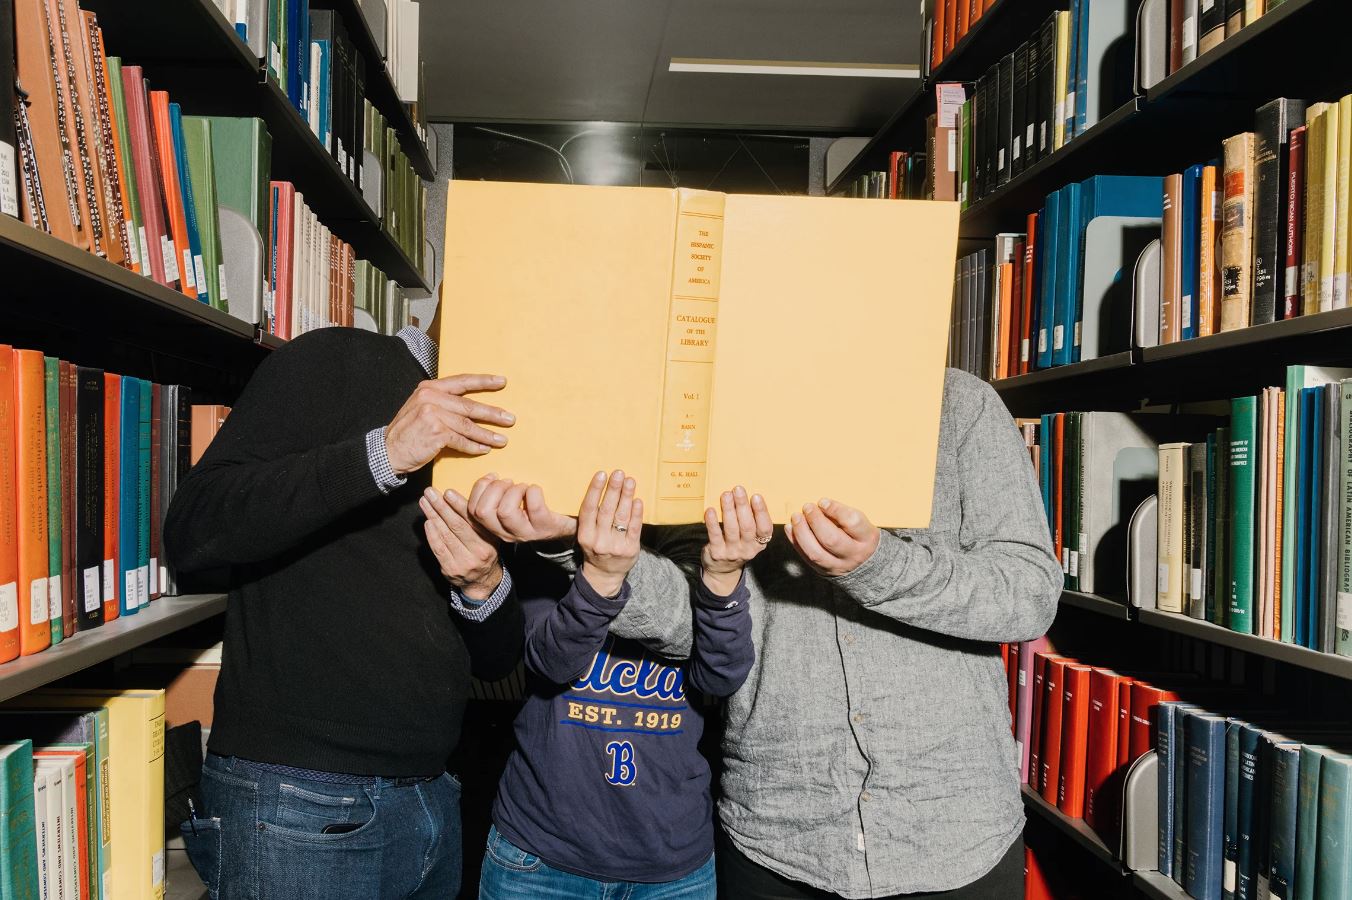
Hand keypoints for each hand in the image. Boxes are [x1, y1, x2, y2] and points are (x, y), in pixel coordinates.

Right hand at [385, 374, 514, 474]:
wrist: (388, 451)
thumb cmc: (408, 432)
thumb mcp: (420, 408)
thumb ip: (442, 403)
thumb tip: (470, 407)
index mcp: (429, 388)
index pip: (462, 381)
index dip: (483, 381)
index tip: (502, 382)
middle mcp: (431, 398)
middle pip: (469, 406)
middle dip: (492, 414)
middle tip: (510, 419)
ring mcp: (433, 415)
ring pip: (468, 425)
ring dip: (487, 434)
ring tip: (502, 440)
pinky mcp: (435, 432)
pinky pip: (461, 440)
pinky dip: (474, 447)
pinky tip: (484, 450)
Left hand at [420, 486, 502, 598]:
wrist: (483, 581)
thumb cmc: (485, 551)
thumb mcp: (490, 536)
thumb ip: (479, 521)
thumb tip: (464, 497)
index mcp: (490, 540)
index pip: (472, 519)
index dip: (458, 504)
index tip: (447, 492)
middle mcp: (479, 551)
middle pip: (456, 525)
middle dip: (441, 507)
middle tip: (430, 493)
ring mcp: (464, 561)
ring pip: (445, 535)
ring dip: (433, 516)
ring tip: (425, 502)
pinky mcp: (451, 568)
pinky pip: (438, 548)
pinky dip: (431, 534)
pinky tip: (427, 521)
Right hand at [465, 475, 577, 543]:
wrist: (565, 525)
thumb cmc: (533, 509)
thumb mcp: (509, 505)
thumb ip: (491, 495)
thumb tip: (477, 478)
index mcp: (494, 526)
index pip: (472, 511)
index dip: (477, 489)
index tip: (492, 476)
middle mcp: (506, 533)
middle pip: (483, 512)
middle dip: (494, 489)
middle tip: (509, 482)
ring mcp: (525, 532)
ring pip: (505, 512)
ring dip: (514, 491)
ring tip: (523, 487)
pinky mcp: (545, 527)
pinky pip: (534, 507)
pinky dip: (533, 492)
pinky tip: (535, 490)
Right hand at [576, 470, 642, 597]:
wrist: (605, 575)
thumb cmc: (596, 548)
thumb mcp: (587, 535)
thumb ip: (592, 517)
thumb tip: (602, 488)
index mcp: (585, 535)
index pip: (588, 509)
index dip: (594, 491)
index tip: (601, 474)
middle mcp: (599, 540)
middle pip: (606, 510)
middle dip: (613, 490)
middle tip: (618, 473)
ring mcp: (615, 546)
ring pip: (621, 517)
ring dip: (626, 497)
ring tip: (630, 481)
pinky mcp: (630, 549)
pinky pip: (634, 528)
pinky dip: (636, 513)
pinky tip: (637, 500)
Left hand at [701, 486, 772, 595]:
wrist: (722, 570)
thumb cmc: (738, 545)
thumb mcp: (750, 538)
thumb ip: (752, 521)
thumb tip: (745, 495)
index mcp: (760, 543)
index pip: (765, 528)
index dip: (761, 512)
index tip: (756, 496)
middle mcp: (748, 549)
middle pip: (747, 526)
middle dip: (742, 506)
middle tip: (738, 489)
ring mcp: (732, 552)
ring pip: (732, 529)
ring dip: (728, 510)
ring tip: (726, 495)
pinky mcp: (717, 553)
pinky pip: (715, 536)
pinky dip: (712, 522)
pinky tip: (710, 510)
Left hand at [784, 498, 880, 576]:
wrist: (864, 564)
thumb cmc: (859, 535)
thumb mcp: (860, 524)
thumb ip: (843, 515)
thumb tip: (819, 505)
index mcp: (867, 538)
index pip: (852, 523)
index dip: (836, 510)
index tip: (822, 501)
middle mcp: (854, 554)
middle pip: (832, 540)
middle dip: (816, 521)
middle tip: (807, 507)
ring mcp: (838, 566)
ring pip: (816, 553)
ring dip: (802, 533)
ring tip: (796, 517)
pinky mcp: (824, 571)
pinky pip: (806, 558)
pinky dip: (796, 542)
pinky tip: (790, 528)